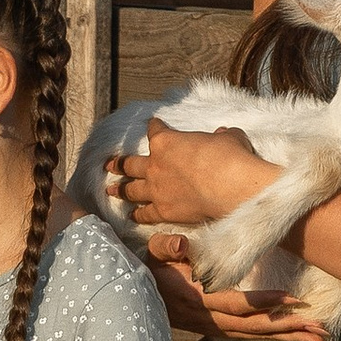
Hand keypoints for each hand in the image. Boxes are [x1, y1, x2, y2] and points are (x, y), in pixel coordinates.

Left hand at [114, 125, 272, 232]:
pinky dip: (137, 215)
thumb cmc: (231, 157)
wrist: (233, 186)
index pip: (155, 130)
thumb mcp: (228, 138)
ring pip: (131, 189)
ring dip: (120, 189)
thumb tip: (224, 134)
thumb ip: (222, 136)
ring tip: (111, 189)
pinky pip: (145, 213)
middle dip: (118, 163)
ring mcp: (157, 189)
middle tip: (108, 164)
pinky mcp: (163, 211)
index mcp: (166, 141)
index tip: (153, 124)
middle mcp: (155, 164)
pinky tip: (131, 216)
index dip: (155, 126)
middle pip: (131, 163)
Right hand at [126, 193, 330, 340]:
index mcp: (197, 299)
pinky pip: (248, 338)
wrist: (128, 296)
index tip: (293, 301)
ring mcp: (211, 328)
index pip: (237, 303)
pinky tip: (292, 339)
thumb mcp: (152, 252)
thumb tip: (179, 244)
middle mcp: (208, 319)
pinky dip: (273, 340)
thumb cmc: (146, 269)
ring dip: (287, 340)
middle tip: (321, 334)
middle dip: (289, 331)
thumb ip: (167, 247)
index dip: (265, 303)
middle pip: (254, 329)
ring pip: (255, 337)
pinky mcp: (213, 331)